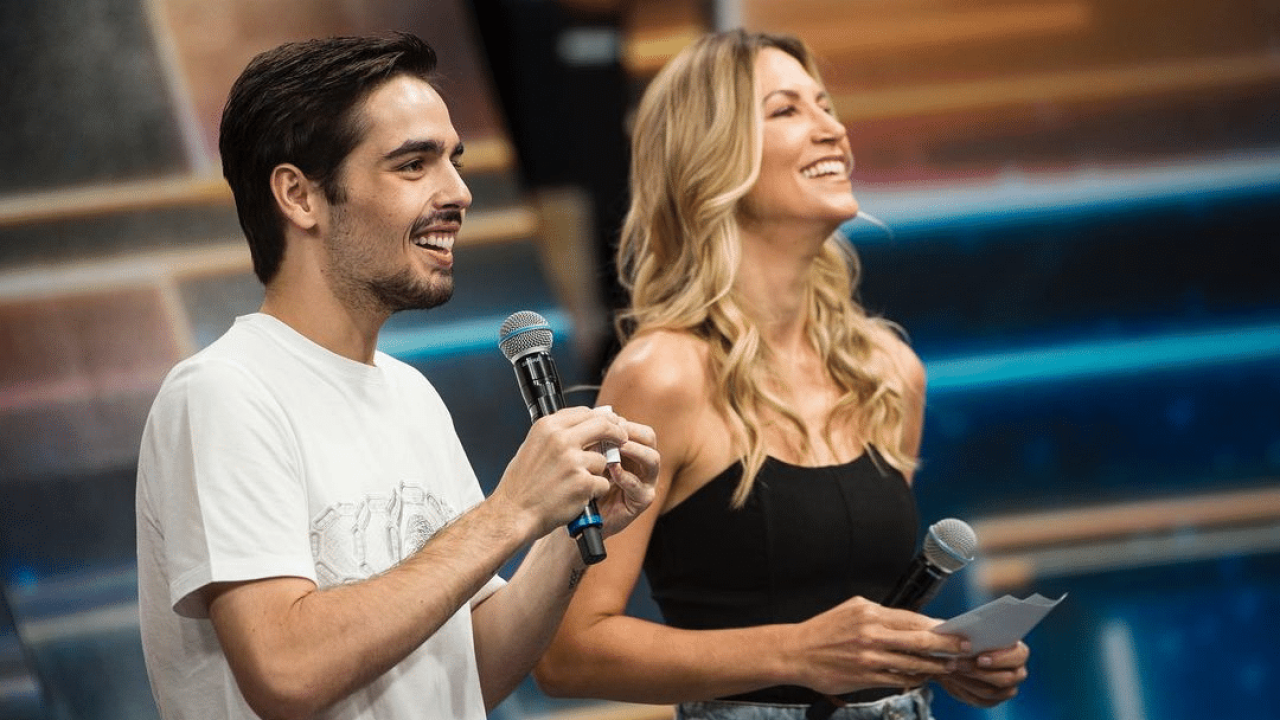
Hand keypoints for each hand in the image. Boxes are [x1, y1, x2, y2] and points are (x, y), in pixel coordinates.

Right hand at [493, 406, 626, 537]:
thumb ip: (558, 434)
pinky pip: (602, 483)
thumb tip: (585, 425)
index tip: (611, 423)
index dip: (602, 418)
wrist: (514, 513)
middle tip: (621, 438)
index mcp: (547, 427)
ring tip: (575, 484)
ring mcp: (573, 461)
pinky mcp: (583, 483)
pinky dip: (594, 491)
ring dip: (596, 472)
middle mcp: (561, 440)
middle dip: (616, 432)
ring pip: (603, 460)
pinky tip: (578, 496)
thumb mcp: (533, 447)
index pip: (585, 412)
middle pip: (603, 426)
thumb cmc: (521, 485)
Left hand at [593, 417, 658, 536]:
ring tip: (618, 448)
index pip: (638, 429)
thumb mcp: (589, 457)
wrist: (580, 513)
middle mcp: (642, 464)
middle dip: (631, 433)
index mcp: (632, 450)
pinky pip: (639, 485)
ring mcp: (645, 482)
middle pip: (649, 439)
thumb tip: (595, 420)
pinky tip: (612, 471)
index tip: (607, 421)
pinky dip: (625, 476)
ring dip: (634, 450)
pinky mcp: (642, 499)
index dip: (624, 423)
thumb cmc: (585, 482)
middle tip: (614, 432)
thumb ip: (595, 441)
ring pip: (652, 459)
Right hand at [787, 596, 969, 695]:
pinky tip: (923, 677)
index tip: (955, 630)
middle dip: (946, 645)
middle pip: (919, 640)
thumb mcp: (851, 609)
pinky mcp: (865, 677)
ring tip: (949, 666)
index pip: (913, 619)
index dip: (938, 626)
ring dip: (935, 666)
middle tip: (963, 648)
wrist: (795, 652)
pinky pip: (898, 679)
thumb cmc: (824, 630)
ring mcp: (869, 657)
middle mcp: (871, 633)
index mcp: (869, 613)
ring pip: (912, 662)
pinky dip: (914, 678)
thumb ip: (880, 614)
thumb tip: (910, 620)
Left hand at [935, 642, 1028, 706]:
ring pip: (992, 691)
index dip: (1001, 659)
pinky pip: (982, 700)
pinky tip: (952, 679)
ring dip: (968, 681)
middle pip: (1008, 678)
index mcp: (1017, 649)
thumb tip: (965, 645)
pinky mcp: (994, 699)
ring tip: (950, 669)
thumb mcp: (964, 631)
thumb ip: (969, 636)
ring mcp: (1007, 687)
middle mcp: (1017, 670)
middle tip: (958, 664)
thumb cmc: (962, 637)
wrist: (952, 652)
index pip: (1019, 655)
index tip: (979, 659)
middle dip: (980, 672)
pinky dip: (965, 690)